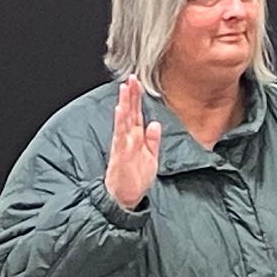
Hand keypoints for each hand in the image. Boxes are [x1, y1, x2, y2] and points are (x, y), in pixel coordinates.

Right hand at [104, 75, 161, 209]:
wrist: (125, 198)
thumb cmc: (136, 178)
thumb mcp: (150, 157)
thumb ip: (152, 141)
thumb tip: (155, 124)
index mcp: (135, 138)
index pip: (136, 114)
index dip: (136, 98)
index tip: (136, 82)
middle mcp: (128, 139)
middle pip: (129, 113)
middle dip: (130, 95)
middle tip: (131, 78)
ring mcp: (123, 145)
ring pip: (124, 121)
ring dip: (124, 105)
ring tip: (124, 89)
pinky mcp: (121, 154)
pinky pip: (120, 136)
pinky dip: (120, 124)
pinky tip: (121, 112)